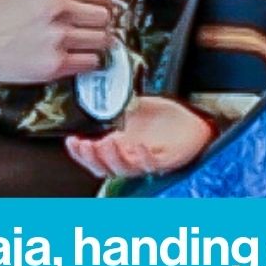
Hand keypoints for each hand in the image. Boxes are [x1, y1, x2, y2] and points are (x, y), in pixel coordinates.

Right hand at [0, 0, 116, 83]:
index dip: (104, 2)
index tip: (101, 9)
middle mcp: (60, 9)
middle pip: (105, 17)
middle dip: (101, 24)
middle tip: (92, 29)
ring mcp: (59, 37)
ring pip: (103, 40)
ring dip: (97, 43)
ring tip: (83, 44)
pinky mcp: (56, 64)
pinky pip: (91, 62)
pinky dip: (88, 61)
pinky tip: (76, 57)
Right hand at [65, 97, 213, 178]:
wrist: (193, 124)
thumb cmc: (165, 120)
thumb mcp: (134, 109)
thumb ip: (115, 108)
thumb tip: (98, 96)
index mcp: (120, 147)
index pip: (94, 158)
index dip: (80, 154)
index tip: (72, 141)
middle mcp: (130, 158)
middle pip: (106, 168)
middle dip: (93, 158)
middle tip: (87, 145)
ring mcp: (147, 161)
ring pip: (125, 169)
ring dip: (114, 158)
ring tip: (108, 143)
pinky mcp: (166, 161)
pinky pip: (151, 164)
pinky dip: (143, 157)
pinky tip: (138, 146)